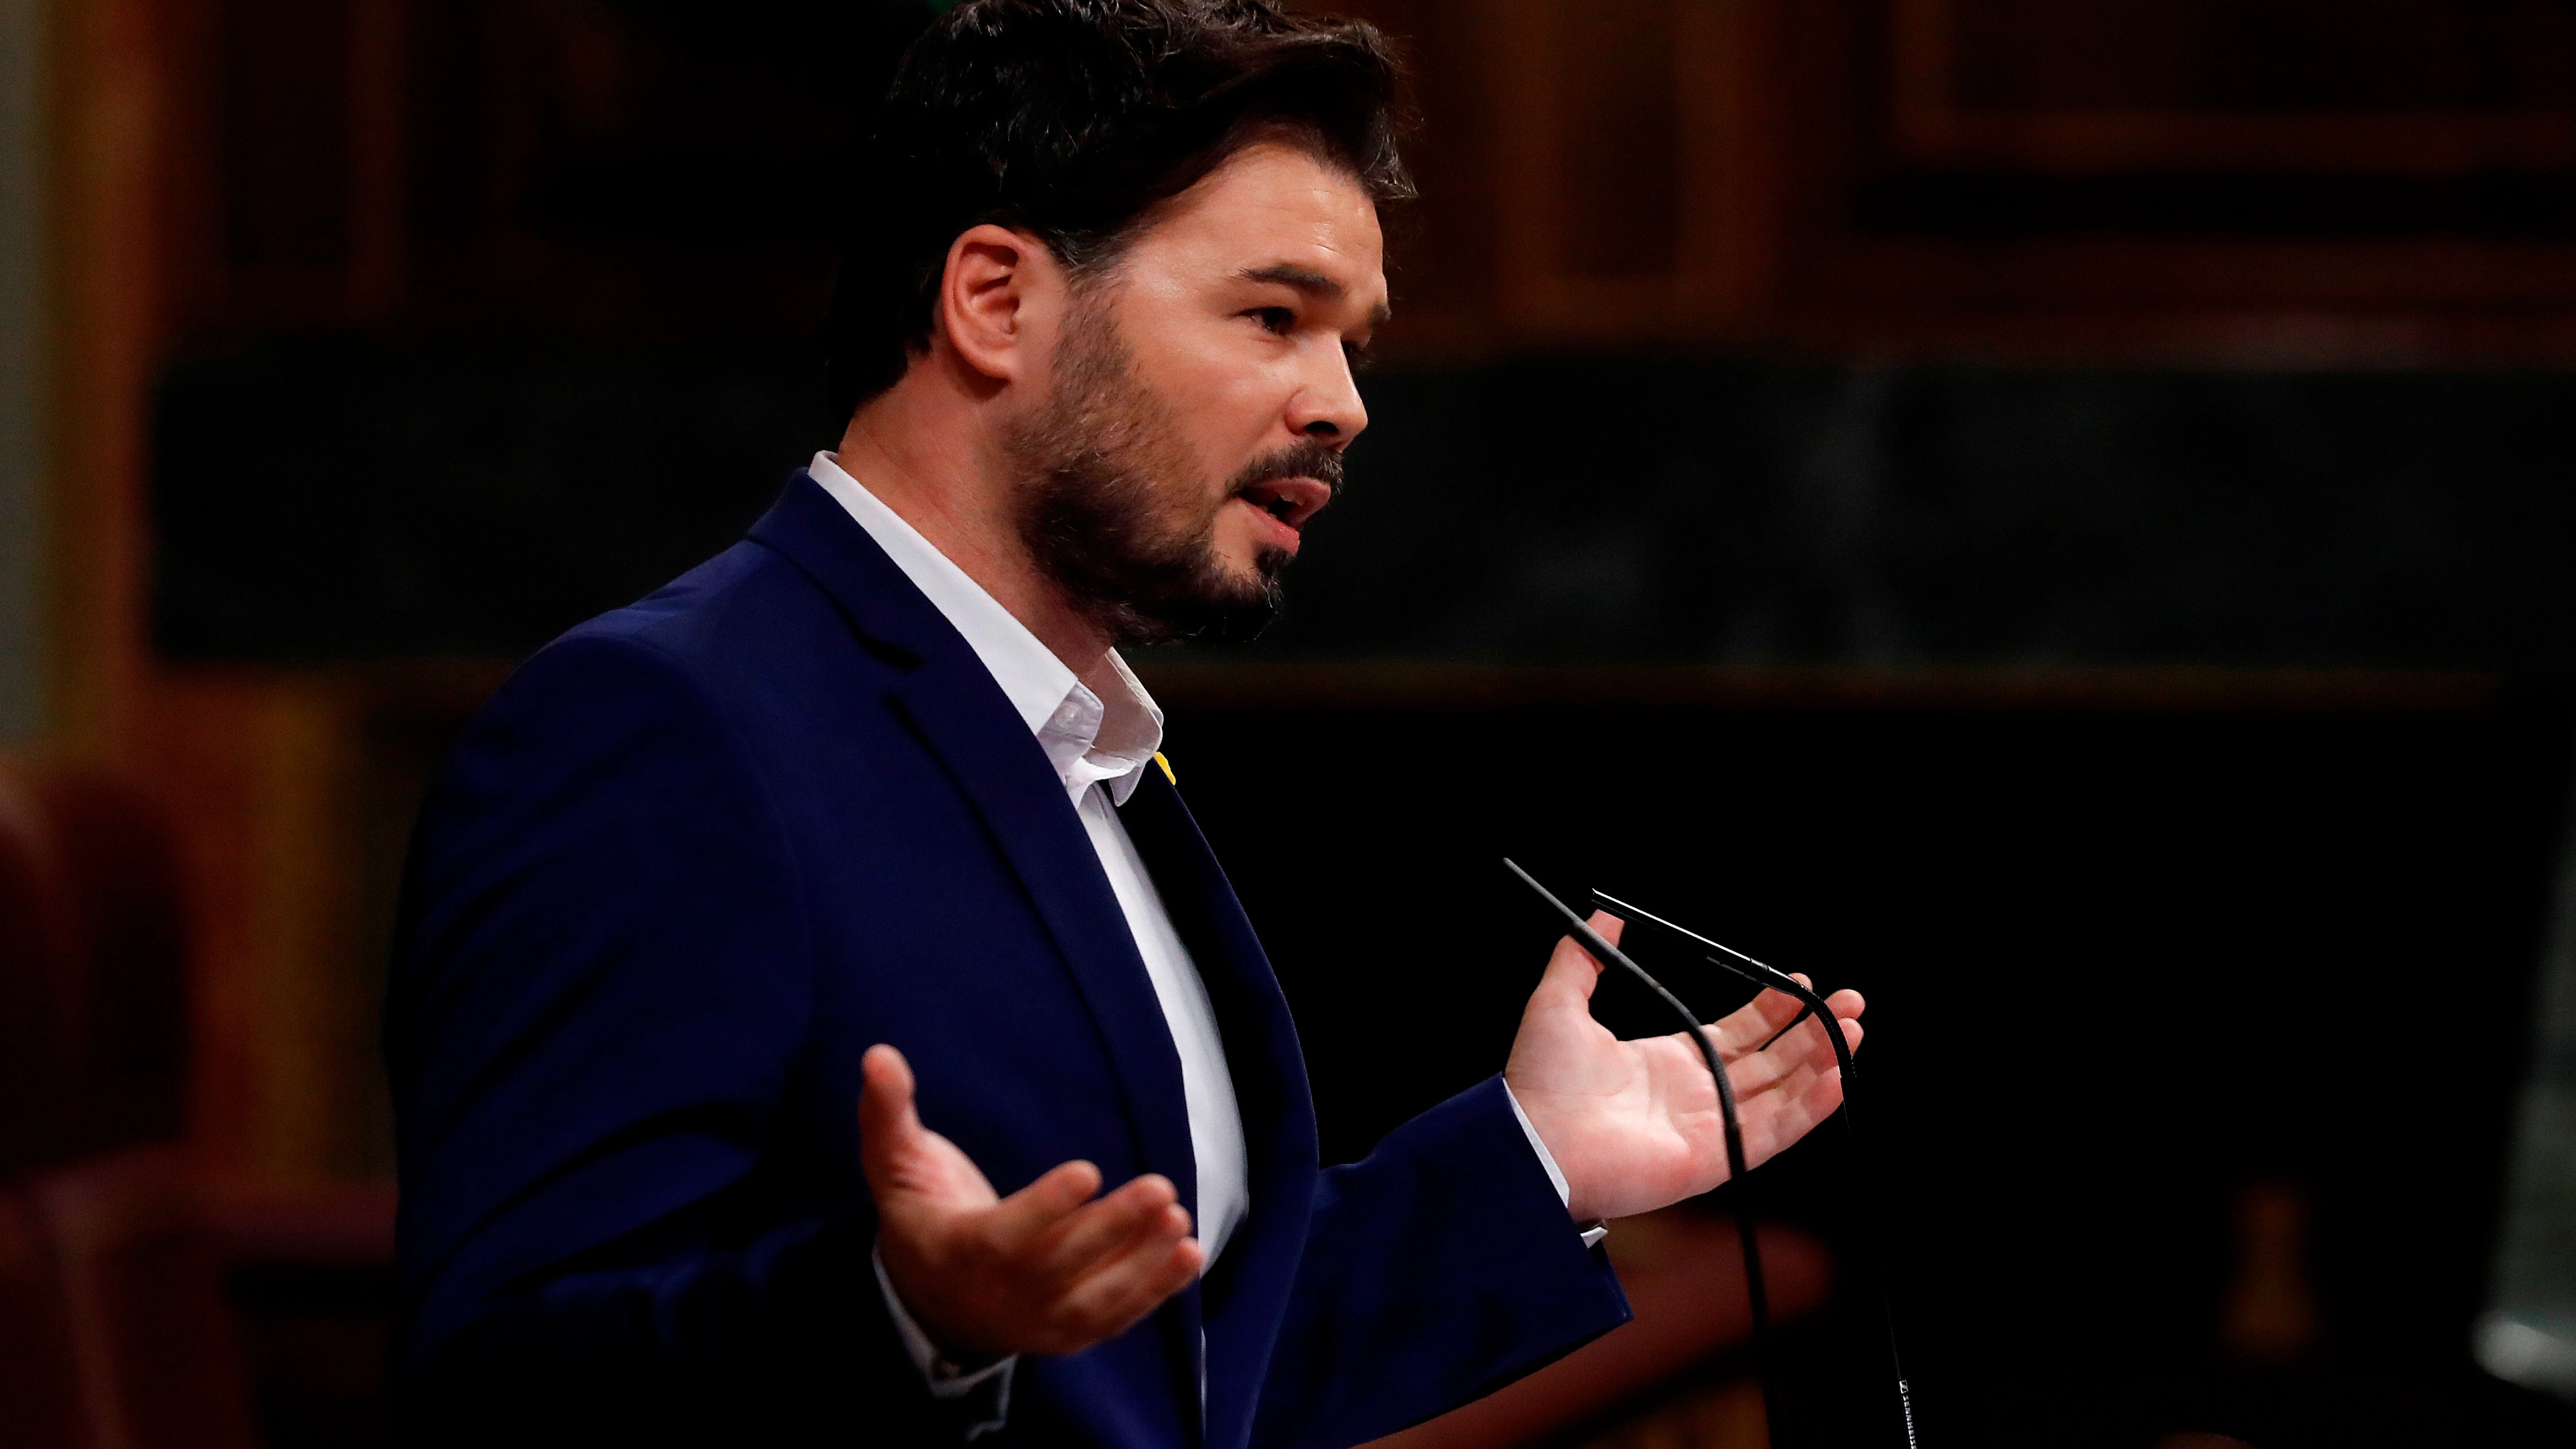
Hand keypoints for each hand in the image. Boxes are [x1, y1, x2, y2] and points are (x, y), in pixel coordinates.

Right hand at [856, 1044, 1204, 1356]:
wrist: (930, 1301)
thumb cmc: (921, 1214)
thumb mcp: (894, 1164)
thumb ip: (887, 1112)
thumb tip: (878, 1054)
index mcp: (955, 1250)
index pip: (1004, 1236)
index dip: (1046, 1208)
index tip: (1088, 1169)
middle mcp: (998, 1295)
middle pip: (1059, 1268)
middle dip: (1111, 1229)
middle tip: (1160, 1187)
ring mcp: (1035, 1322)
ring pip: (1093, 1301)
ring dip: (1142, 1264)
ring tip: (1180, 1220)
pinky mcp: (1067, 1334)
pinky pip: (1113, 1320)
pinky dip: (1153, 1292)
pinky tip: (1188, 1254)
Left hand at [1503, 914, 1864, 1223]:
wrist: (1531, 1142)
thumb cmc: (1541, 1081)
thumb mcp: (1560, 1001)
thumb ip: (1584, 955)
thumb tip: (1603, 911)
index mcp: (1669, 1061)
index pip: (1738, 1032)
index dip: (1773, 1007)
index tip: (1801, 980)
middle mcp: (1697, 1094)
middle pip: (1771, 1060)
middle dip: (1812, 1031)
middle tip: (1851, 1002)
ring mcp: (1711, 1128)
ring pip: (1782, 1093)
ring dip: (1821, 1063)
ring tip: (1855, 1031)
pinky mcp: (1717, 1158)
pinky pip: (1774, 1132)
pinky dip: (1809, 1107)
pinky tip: (1837, 1078)